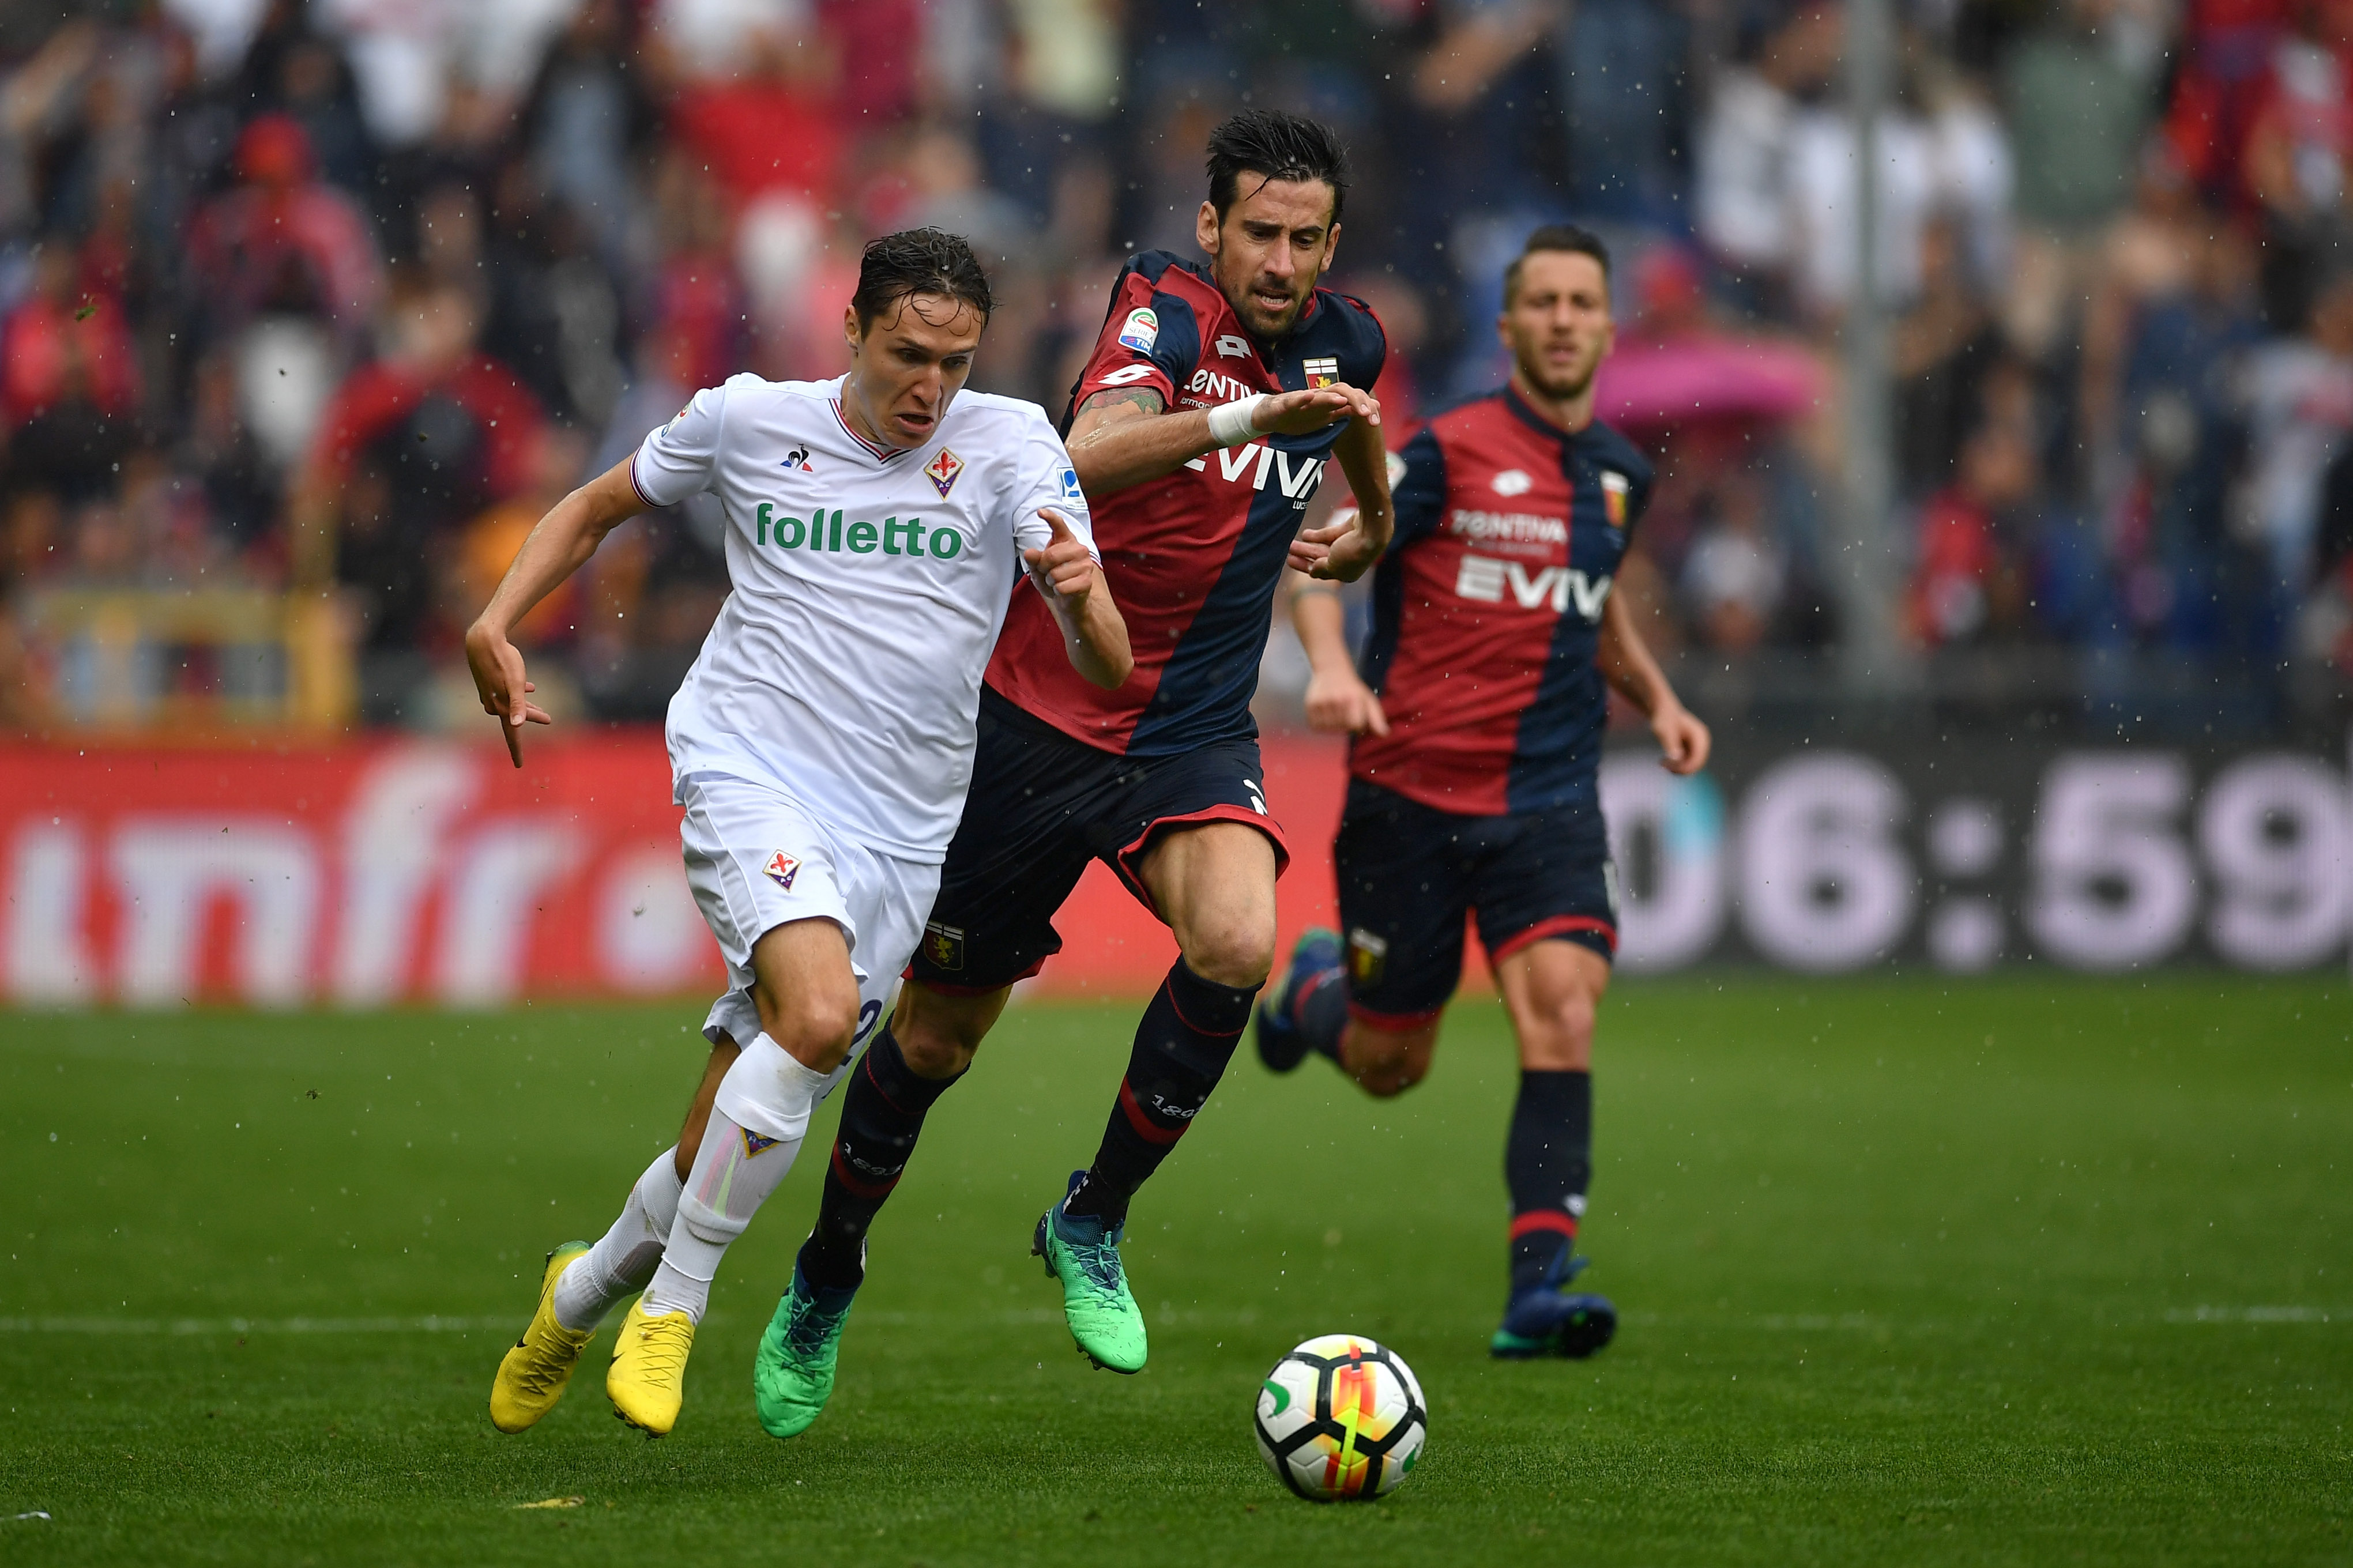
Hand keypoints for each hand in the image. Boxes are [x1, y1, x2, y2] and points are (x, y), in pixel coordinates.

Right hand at [464, 620, 551, 768]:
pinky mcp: (490, 680)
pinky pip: (506, 691)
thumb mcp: (515, 682)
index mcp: (501, 706)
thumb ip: (518, 704)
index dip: (516, 750)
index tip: (519, 765)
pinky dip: (519, 692)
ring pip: (511, 704)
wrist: (483, 640)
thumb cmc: (502, 660)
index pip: (511, 734)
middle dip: (531, 719)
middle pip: (515, 718)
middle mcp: (493, 702)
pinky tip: (531, 687)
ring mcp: (490, 691)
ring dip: (526, 707)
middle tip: (548, 719)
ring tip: (540, 707)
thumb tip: (517, 724)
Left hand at [1023, 509, 1095, 610]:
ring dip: (1050, 582)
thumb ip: (1034, 559)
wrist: (1069, 599)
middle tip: (1047, 573)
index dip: (1050, 517)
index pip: (1059, 525)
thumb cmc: (1055, 579)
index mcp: (1067, 541)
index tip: (1040, 512)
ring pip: (1055, 574)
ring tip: (1057, 582)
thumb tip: (1030, 553)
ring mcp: (1086, 564)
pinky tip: (1063, 590)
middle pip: (1051, 555)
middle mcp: (1079, 549)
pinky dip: (1057, 591)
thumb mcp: (1039, 568)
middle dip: (1043, 568)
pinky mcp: (1087, 580)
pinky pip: (1062, 587)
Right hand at [1256, 381, 1380, 436]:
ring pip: (1320, 395)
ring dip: (1331, 397)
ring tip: (1343, 400)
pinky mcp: (1286, 403)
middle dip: (1355, 402)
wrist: (1270, 416)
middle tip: (1366, 415)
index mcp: (1329, 403)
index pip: (1352, 400)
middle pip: (1341, 393)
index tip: (1376, 421)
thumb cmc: (1297, 417)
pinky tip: (1308, 395)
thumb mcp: (1324, 418)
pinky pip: (1294, 399)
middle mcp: (1319, 397)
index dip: (1365, 407)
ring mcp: (1303, 399)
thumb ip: (1342, 412)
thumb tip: (1365, 409)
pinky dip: (1301, 398)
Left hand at [1288, 504, 1386, 581]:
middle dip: (1304, 556)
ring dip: (1308, 546)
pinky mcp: (1348, 531)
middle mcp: (1348, 561)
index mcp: (1347, 574)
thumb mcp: (1333, 566)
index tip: (1290, 561)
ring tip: (1292, 543)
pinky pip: (1330, 535)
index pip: (1322, 572)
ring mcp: (1348, 545)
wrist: (1371, 530)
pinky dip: (1318, 536)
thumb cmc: (1353, 553)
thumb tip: (1312, 571)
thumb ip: (1321, 568)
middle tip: (1288, 552)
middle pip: (1321, 559)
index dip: (1305, 567)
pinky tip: (1305, 534)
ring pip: (1324, 546)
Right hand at [1304, 663, 1388, 735]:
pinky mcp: (1310, 705)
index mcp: (1353, 698)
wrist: (1331, 671)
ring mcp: (1322, 702)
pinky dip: (1321, 725)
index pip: (1356, 726)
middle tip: (1345, 712)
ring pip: (1329, 729)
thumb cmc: (1353, 689)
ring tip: (1335, 713)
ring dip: (1333, 726)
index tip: (1356, 716)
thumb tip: (1385, 735)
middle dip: (1345, 725)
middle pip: (1342, 729)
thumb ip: (1377, 719)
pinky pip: (1316, 727)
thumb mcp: (1368, 700)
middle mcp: (1336, 700)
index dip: (1357, 725)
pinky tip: (1326, 715)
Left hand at [1651, 701, 1709, 774]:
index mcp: (1700, 736)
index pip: (1698, 759)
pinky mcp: (1692, 750)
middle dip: (1680, 769)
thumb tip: (1677, 758)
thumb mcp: (1664, 730)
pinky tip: (1664, 762)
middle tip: (1663, 765)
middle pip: (1697, 765)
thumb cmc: (1663, 719)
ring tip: (1662, 763)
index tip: (1668, 767)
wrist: (1664, 711)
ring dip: (1677, 768)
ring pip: (1692, 766)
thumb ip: (1670, 743)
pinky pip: (1687, 764)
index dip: (1685, 767)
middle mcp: (1703, 742)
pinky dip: (1677, 766)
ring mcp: (1699, 746)